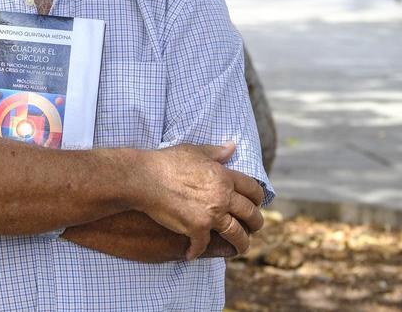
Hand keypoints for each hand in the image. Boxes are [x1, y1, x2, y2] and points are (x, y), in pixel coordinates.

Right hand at [129, 142, 263, 259]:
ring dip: (241, 244)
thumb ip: (216, 152)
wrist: (143, 178)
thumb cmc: (166, 162)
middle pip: (250, 214)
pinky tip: (193, 253)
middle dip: (256, 223)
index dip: (257, 199)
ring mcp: (211, 214)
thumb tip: (232, 146)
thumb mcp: (194, 151)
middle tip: (253, 228)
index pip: (253, 190)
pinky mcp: (196, 228)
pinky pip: (203, 245)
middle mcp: (222, 196)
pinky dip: (197, 251)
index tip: (255, 204)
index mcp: (224, 177)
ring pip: (237, 234)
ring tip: (239, 248)